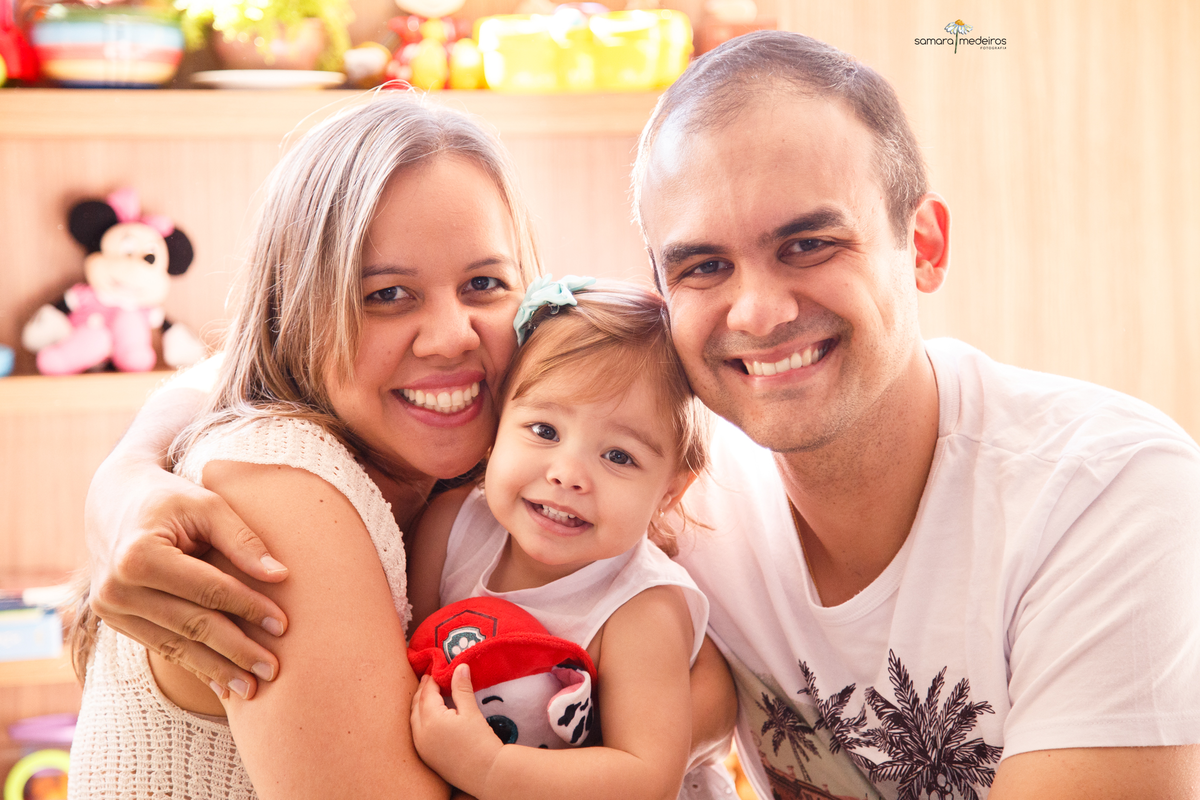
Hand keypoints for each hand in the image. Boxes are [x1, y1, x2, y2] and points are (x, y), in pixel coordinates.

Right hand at [86, 448, 289, 698]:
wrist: (113, 502)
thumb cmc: (170, 500)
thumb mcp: (207, 505)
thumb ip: (242, 540)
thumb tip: (280, 576)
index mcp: (138, 555)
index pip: (207, 589)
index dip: (248, 607)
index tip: (283, 625)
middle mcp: (117, 588)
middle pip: (191, 624)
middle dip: (236, 650)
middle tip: (273, 670)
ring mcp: (111, 610)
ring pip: (176, 645)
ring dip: (216, 669)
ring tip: (252, 689)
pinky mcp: (115, 622)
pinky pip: (162, 648)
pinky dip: (194, 665)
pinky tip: (221, 683)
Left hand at [410, 665, 503, 792]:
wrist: (486, 774)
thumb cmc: (480, 742)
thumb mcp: (471, 711)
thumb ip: (462, 688)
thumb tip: (459, 666)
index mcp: (431, 720)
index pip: (427, 693)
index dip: (431, 680)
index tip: (436, 670)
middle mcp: (420, 734)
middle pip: (416, 706)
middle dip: (422, 691)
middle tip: (429, 679)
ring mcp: (421, 747)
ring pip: (414, 720)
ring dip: (419, 705)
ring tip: (428, 695)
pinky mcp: (426, 757)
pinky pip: (417, 733)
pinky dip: (420, 720)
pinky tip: (429, 717)